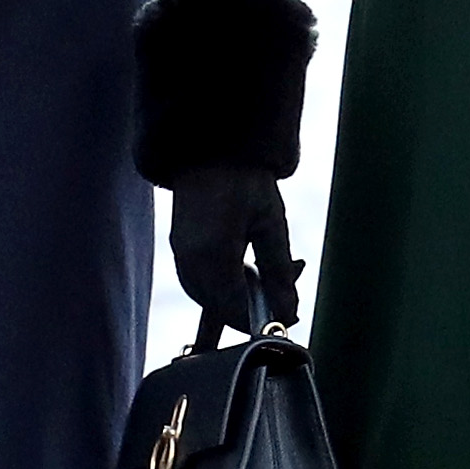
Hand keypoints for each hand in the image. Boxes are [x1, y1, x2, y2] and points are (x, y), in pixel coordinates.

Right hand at [168, 164, 299, 334]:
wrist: (210, 147)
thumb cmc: (244, 179)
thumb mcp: (271, 223)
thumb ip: (278, 272)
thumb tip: (289, 311)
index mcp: (213, 255)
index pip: (236, 310)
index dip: (264, 320)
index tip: (289, 316)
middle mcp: (190, 263)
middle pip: (222, 310)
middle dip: (255, 308)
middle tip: (286, 287)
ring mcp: (181, 258)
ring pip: (211, 300)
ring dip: (240, 297)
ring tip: (268, 271)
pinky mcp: (180, 251)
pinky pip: (201, 286)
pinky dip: (225, 287)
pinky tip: (245, 270)